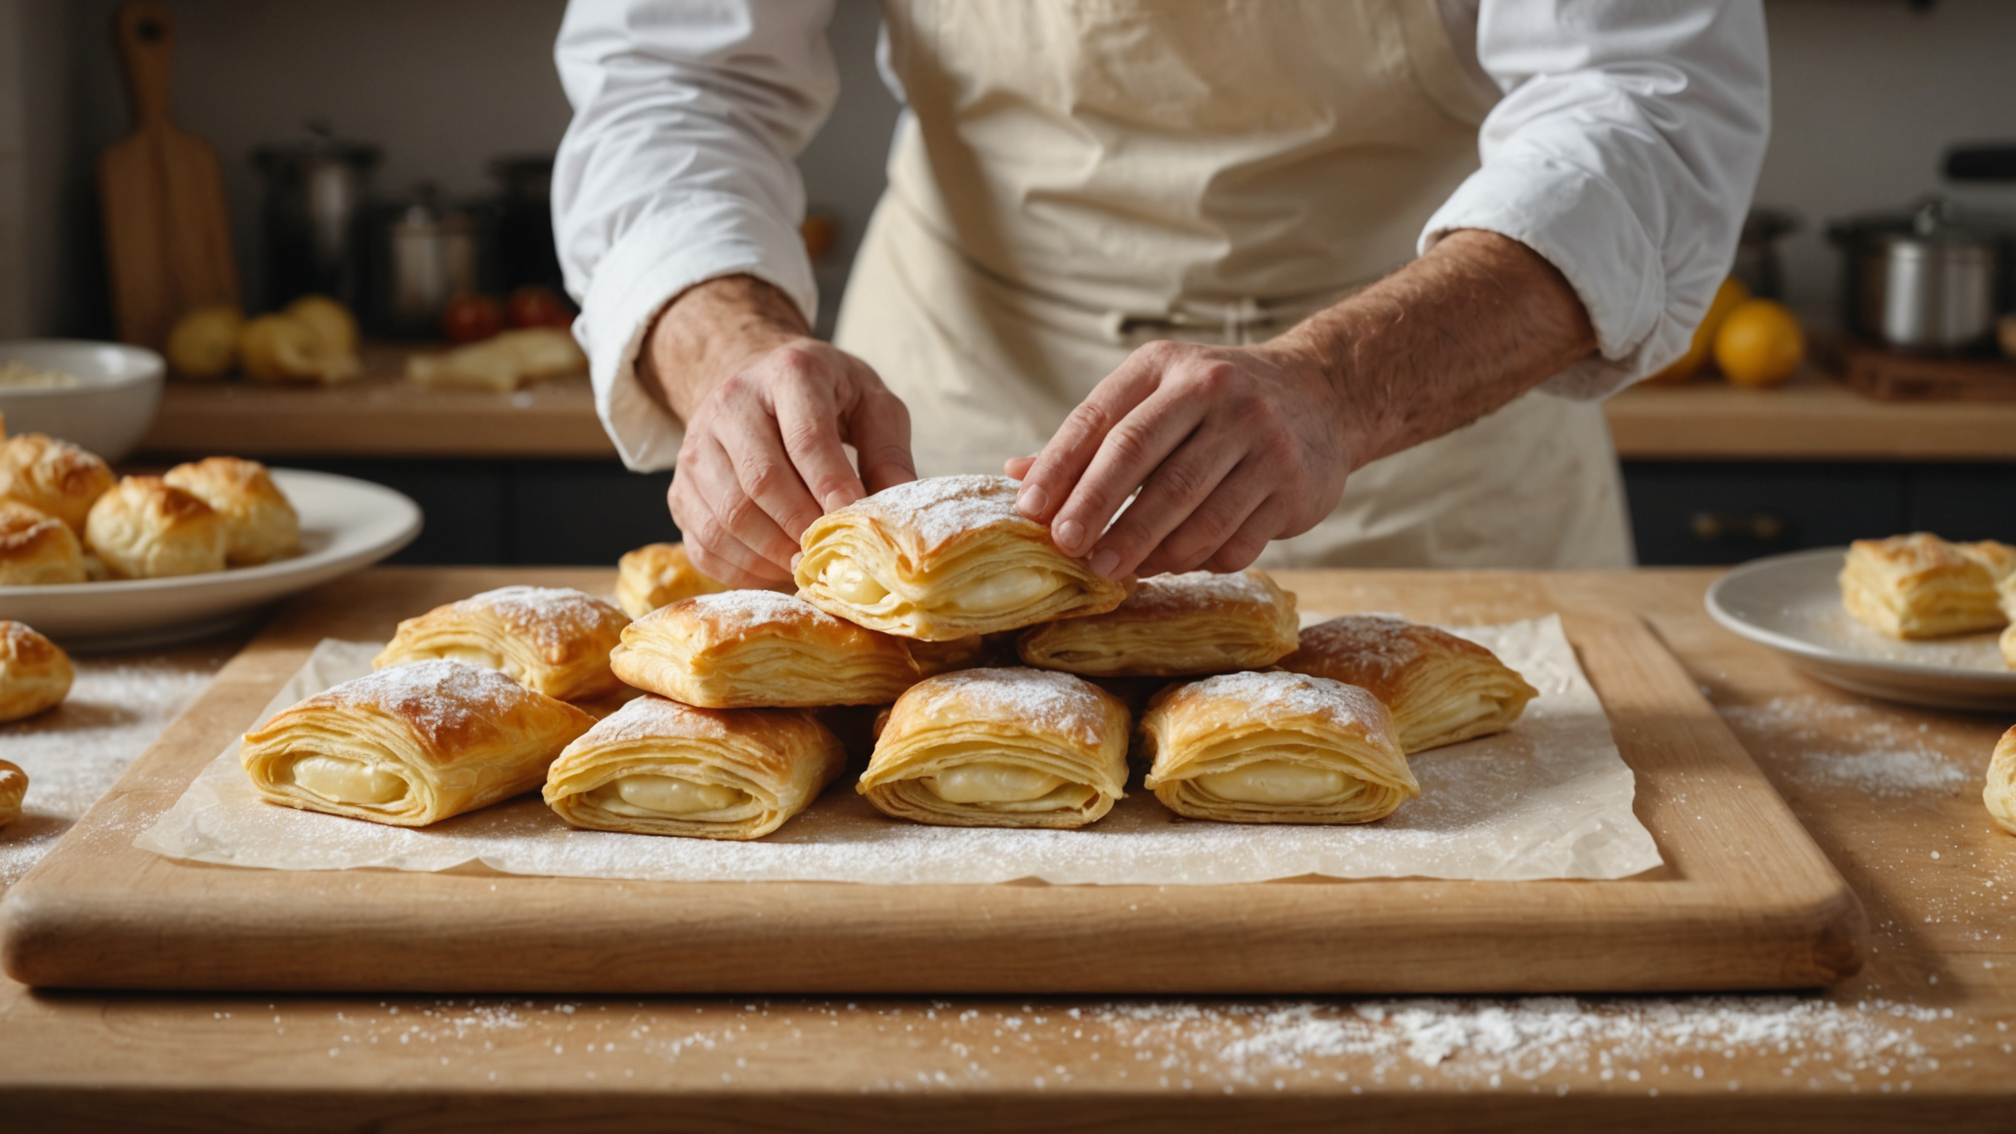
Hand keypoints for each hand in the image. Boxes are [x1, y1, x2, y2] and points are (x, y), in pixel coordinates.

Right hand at [646, 277, 914, 586]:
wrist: (756, 383)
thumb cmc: (826, 397)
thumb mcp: (871, 403)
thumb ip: (888, 453)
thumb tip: (895, 517)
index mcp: (789, 372)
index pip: (806, 438)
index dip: (831, 488)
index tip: (854, 526)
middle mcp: (731, 402)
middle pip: (761, 482)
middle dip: (802, 529)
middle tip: (833, 557)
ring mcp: (696, 446)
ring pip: (727, 516)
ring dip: (771, 555)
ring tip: (807, 567)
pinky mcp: (679, 487)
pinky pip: (703, 541)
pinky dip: (740, 569)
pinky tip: (774, 570)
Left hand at [1008, 231, 1599, 579]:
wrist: (1324, 394)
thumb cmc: (1214, 402)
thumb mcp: (1156, 394)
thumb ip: (1091, 436)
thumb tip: (1015, 475)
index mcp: (1169, 367)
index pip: (1103, 420)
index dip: (1061, 470)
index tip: (1031, 513)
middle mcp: (1218, 393)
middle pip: (1143, 462)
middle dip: (1100, 512)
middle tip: (1069, 551)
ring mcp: (1261, 439)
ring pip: (1191, 508)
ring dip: (1147, 548)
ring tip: (1115, 570)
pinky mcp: (1294, 485)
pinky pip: (1235, 538)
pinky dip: (1198, 559)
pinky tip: (1173, 565)